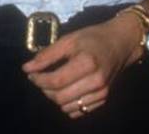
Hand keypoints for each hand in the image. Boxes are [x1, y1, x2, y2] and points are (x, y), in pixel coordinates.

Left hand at [21, 15, 140, 118]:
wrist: (121, 43)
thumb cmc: (93, 38)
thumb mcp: (69, 39)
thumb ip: (47, 55)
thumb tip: (27, 68)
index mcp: (87, 63)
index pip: (56, 81)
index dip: (39, 80)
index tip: (31, 74)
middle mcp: (96, 81)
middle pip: (60, 97)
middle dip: (45, 90)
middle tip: (41, 79)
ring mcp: (101, 92)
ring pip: (67, 107)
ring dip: (55, 98)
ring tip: (54, 84)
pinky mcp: (103, 98)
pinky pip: (79, 111)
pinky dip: (68, 104)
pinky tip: (67, 90)